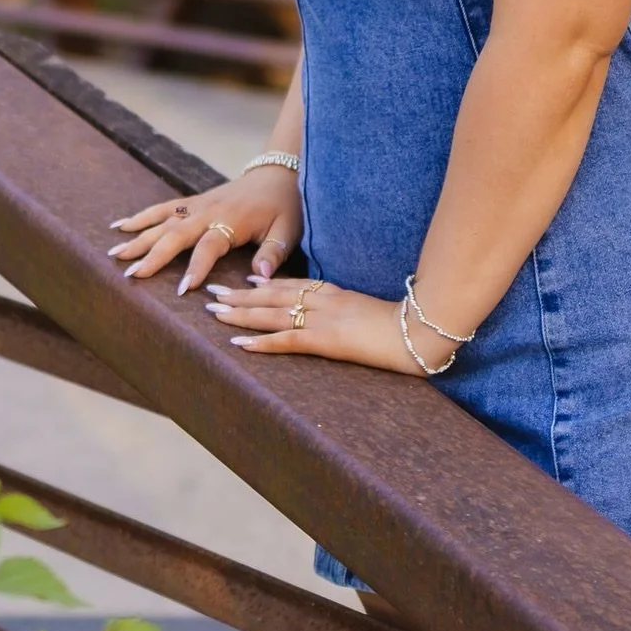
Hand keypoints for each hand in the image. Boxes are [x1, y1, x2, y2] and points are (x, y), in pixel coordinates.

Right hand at [109, 166, 301, 293]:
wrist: (278, 173)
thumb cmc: (285, 206)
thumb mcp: (287, 230)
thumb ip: (273, 253)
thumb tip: (260, 277)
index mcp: (232, 220)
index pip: (210, 246)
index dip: (197, 267)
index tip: (183, 289)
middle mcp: (209, 211)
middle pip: (176, 233)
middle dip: (153, 255)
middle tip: (132, 275)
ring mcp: (198, 205)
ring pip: (163, 221)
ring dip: (138, 237)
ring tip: (114, 254)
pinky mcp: (193, 202)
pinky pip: (163, 208)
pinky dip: (141, 216)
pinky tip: (120, 226)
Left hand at [201, 274, 451, 375]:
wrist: (420, 330)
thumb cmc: (402, 324)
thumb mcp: (369, 311)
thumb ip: (348, 309)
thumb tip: (332, 318)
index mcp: (333, 291)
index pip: (289, 285)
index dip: (260, 285)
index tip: (237, 284)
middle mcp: (322, 299)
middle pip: (271, 296)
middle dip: (239, 296)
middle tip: (210, 295)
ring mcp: (323, 318)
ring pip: (271, 314)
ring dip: (239, 315)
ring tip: (214, 313)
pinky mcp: (326, 340)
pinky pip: (286, 340)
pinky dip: (260, 343)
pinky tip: (239, 346)